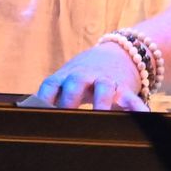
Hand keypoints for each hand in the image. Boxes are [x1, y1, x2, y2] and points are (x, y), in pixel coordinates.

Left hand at [28, 41, 148, 110]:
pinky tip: (141, 118)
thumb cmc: (84, 76)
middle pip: (75, 83)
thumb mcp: (68, 80)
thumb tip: (29, 117)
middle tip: (65, 117)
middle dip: (69, 99)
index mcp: (66, 76)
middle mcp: (84, 77)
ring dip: (101, 102)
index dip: (43, 99)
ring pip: (104, 88)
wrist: (120, 53)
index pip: (50, 85)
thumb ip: (53, 97)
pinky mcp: (125, 88)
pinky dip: (137, 109)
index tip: (39, 114)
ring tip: (101, 116)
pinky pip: (133, 99)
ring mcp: (106, 81)